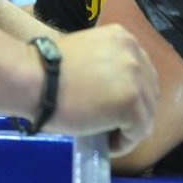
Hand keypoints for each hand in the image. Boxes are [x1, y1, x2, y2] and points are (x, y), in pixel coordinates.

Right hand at [47, 24, 158, 153]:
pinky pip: (138, 131)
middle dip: (134, 112)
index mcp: (123, 38)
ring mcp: (136, 77)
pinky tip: (107, 144)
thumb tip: (116, 93)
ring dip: (129, 130)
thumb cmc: (47, 70)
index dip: (131, 94)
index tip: (114, 109)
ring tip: (108, 138)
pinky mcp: (131, 102)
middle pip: (149, 92)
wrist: (34, 79)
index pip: (142, 72)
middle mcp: (135, 53)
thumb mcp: (86, 54)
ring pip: (146, 114)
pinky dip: (124, 142)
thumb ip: (107, 66)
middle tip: (113, 126)